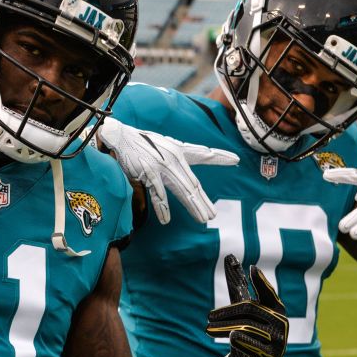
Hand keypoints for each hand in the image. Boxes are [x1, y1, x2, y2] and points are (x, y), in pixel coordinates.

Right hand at [97, 117, 238, 224]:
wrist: (121, 137)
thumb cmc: (144, 144)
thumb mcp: (167, 145)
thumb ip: (184, 154)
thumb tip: (203, 156)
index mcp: (178, 151)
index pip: (203, 154)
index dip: (219, 156)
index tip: (235, 159)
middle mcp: (173, 158)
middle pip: (192, 183)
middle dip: (203, 200)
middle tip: (212, 215)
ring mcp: (161, 165)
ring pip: (180, 190)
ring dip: (192, 206)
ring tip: (201, 218)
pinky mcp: (147, 172)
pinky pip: (157, 193)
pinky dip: (162, 207)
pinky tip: (166, 219)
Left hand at [205, 255, 288, 356]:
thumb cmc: (251, 329)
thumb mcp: (245, 308)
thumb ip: (239, 285)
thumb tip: (229, 257)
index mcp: (276, 308)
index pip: (267, 293)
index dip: (261, 282)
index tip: (251, 269)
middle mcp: (280, 322)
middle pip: (249, 310)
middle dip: (226, 313)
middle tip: (208, 317)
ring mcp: (279, 340)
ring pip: (248, 327)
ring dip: (225, 327)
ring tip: (209, 329)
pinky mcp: (272, 356)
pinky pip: (255, 346)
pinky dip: (242, 340)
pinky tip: (231, 338)